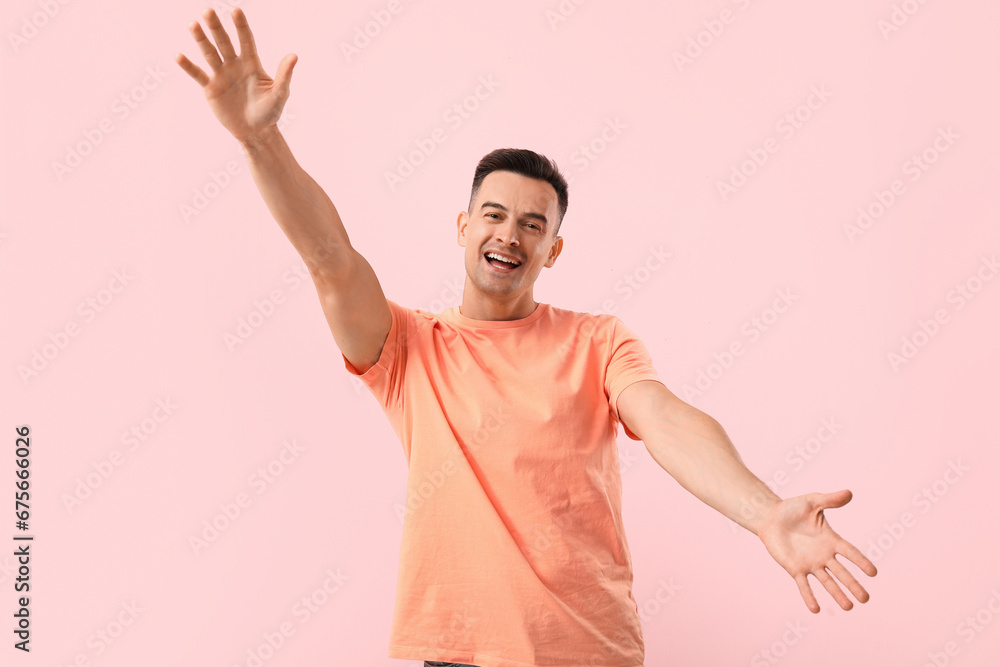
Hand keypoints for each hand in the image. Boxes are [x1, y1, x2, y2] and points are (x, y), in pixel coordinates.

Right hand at [175, 8, 296, 142]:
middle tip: (208, 10)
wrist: (255, 132)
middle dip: (216, 27)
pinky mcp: (210, 88)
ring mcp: (221, 75)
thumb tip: (294, 56)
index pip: (246, 40)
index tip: (236, 10)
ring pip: (209, 53)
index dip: (241, 26)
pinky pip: (198, 74)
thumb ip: (284, 75)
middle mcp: (235, 65)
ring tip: (192, 24)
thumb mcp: (280, 94)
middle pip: (224, 42)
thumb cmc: (270, 112)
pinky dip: (188, 66)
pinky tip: (178, 55)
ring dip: (201, 39)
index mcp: (252, 63)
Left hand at [755, 489, 876, 612]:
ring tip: (849, 607)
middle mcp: (824, 555)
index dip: (861, 562)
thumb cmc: (793, 508)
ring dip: (837, 595)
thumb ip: (830, 499)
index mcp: (831, 539)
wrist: (770, 517)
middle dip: (853, 585)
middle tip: (865, 599)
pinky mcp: (795, 569)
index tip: (873, 573)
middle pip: (842, 573)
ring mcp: (810, 563)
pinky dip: (809, 596)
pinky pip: (804, 585)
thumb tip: (849, 493)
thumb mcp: (812, 501)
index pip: (850, 553)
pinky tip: (815, 609)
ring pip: (827, 582)